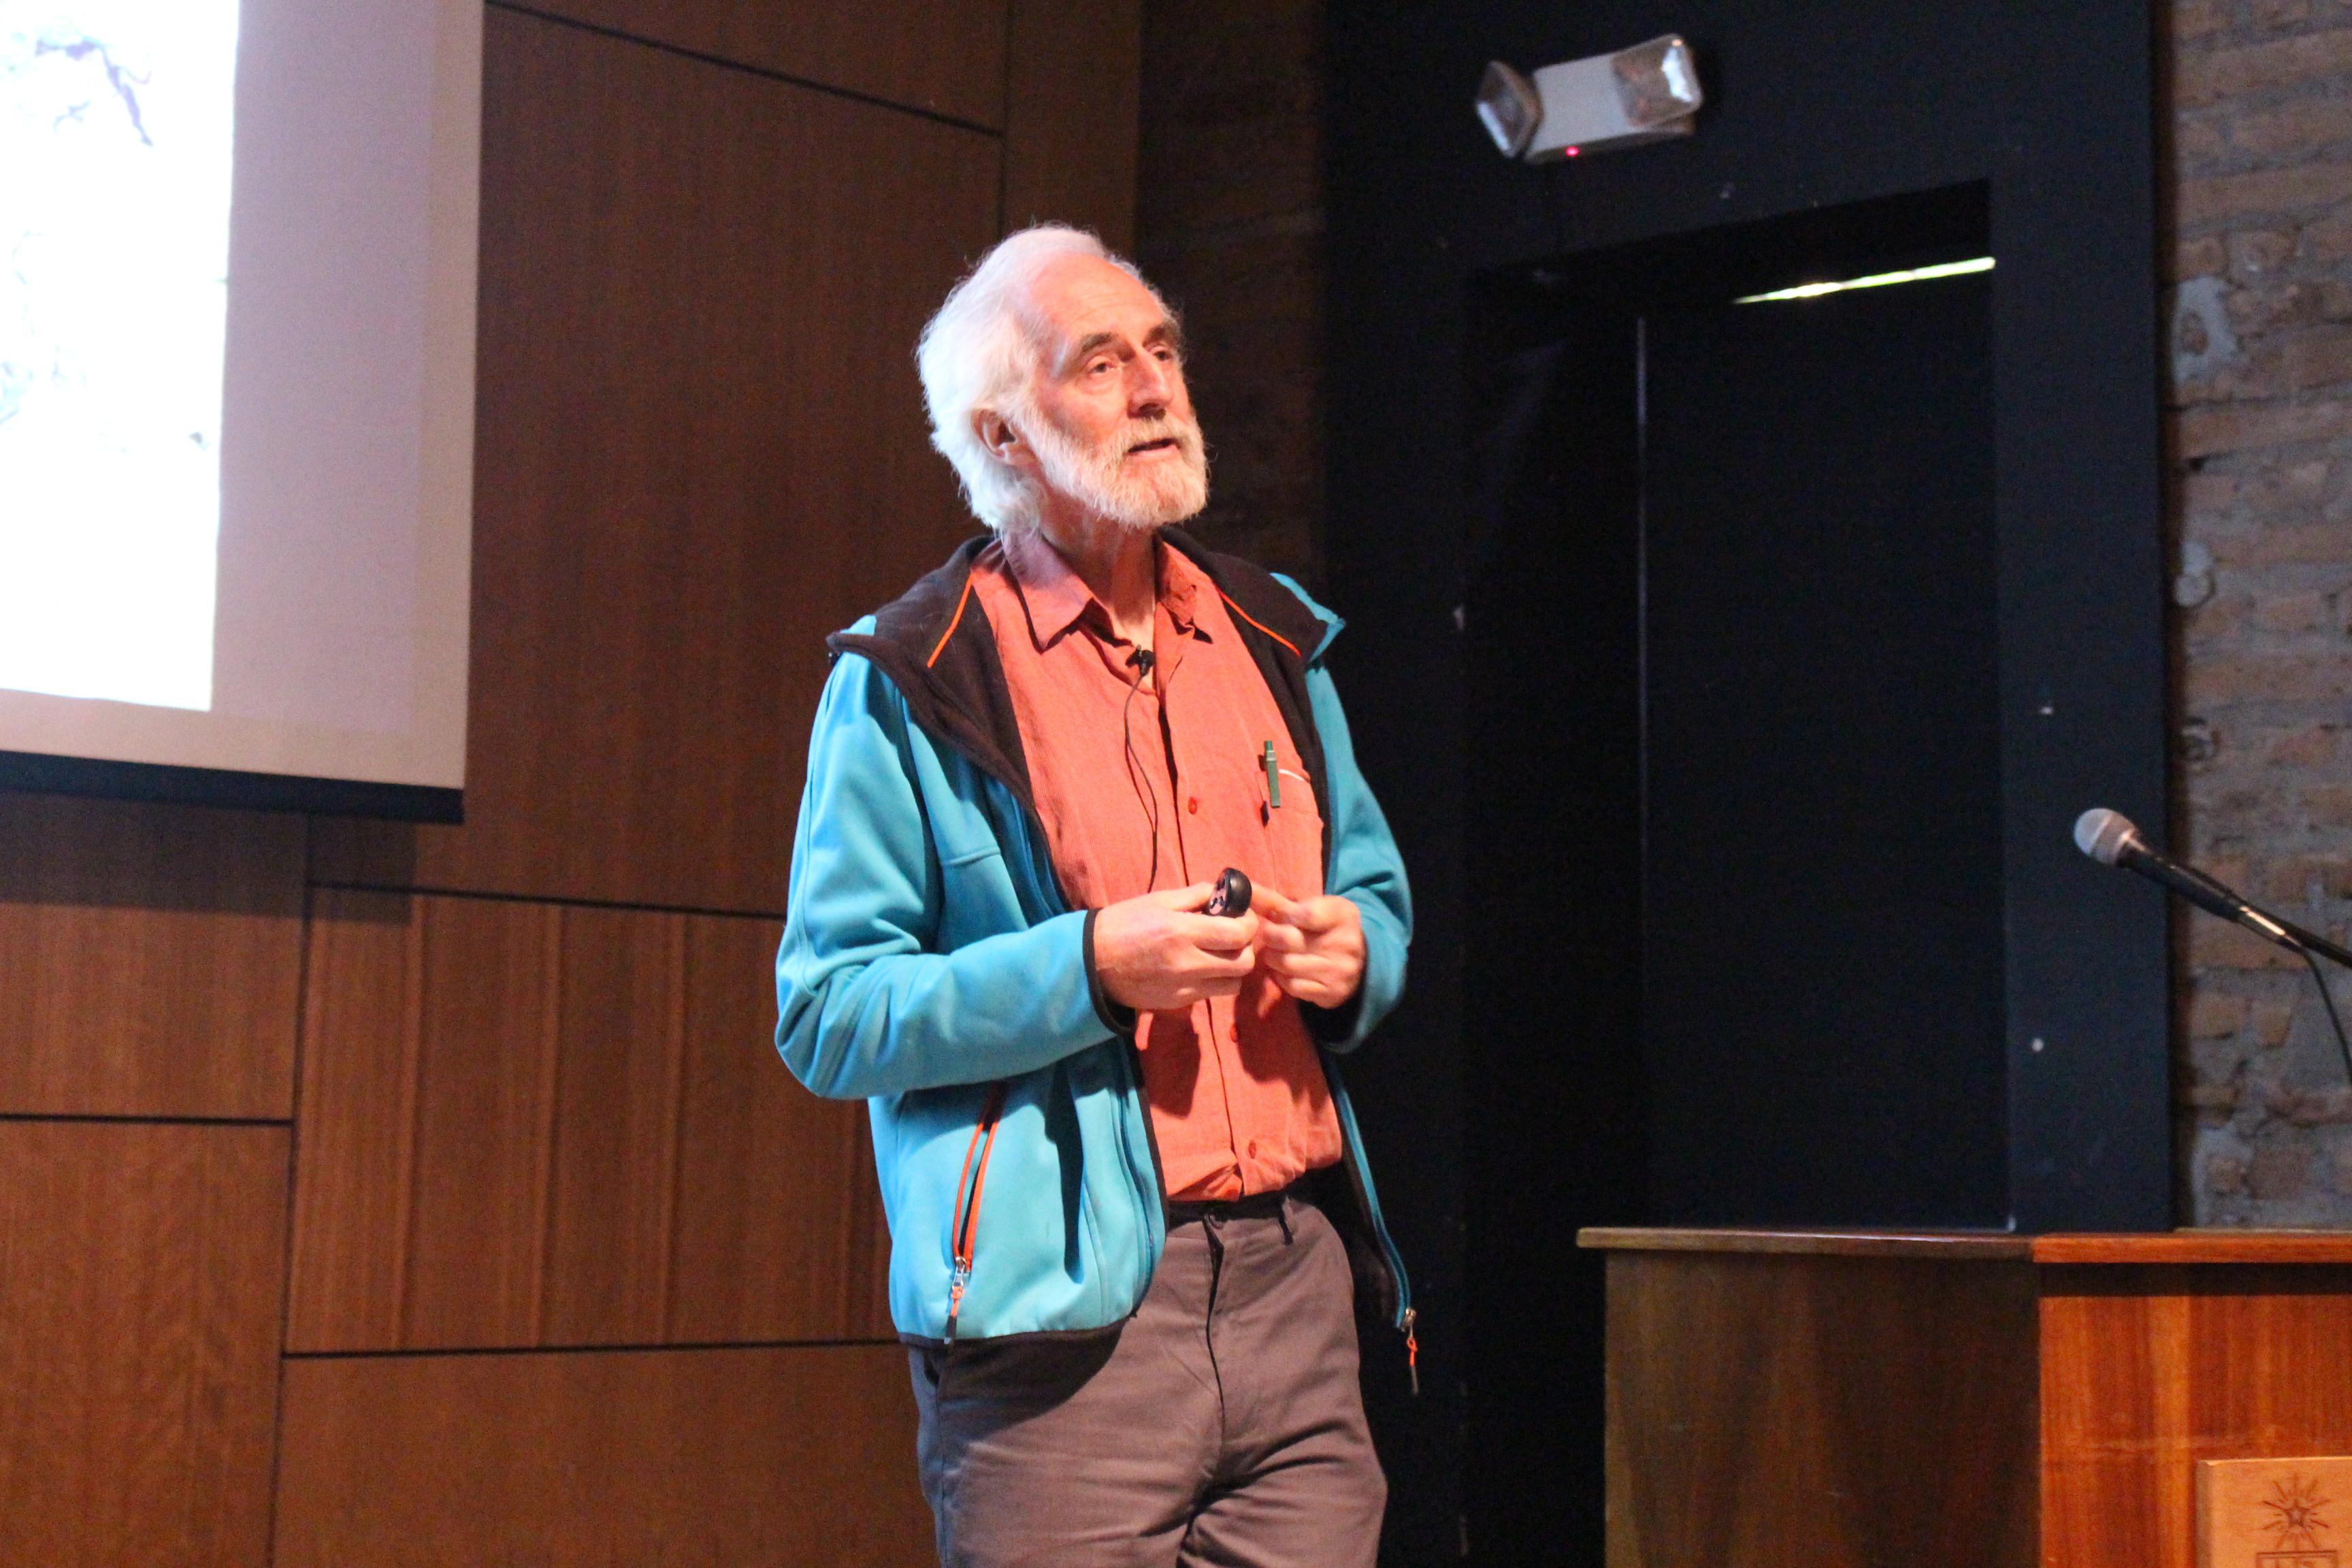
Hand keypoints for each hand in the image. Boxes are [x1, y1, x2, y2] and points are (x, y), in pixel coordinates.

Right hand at [1094, 883, 1262, 1011]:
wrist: (1092, 961)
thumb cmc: (1125, 923)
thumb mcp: (1160, 900)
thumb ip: (1198, 895)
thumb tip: (1228, 893)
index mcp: (1183, 931)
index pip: (1238, 934)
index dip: (1248, 924)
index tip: (1241, 917)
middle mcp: (1188, 963)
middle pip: (1244, 963)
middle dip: (1246, 947)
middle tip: (1233, 936)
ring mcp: (1184, 987)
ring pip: (1234, 984)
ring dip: (1234, 968)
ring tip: (1220, 954)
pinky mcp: (1178, 1003)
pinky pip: (1213, 994)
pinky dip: (1216, 981)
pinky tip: (1203, 968)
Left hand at [1250, 887, 1365, 1008]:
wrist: (1361, 963)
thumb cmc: (1326, 928)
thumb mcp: (1310, 907)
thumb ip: (1276, 900)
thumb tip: (1243, 887)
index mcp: (1343, 915)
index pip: (1306, 914)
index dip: (1282, 915)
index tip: (1276, 916)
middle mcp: (1346, 943)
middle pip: (1289, 939)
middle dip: (1270, 936)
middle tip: (1268, 935)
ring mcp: (1340, 971)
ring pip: (1286, 964)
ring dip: (1271, 957)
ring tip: (1273, 951)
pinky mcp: (1331, 993)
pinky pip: (1291, 986)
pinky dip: (1279, 977)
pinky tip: (1281, 970)